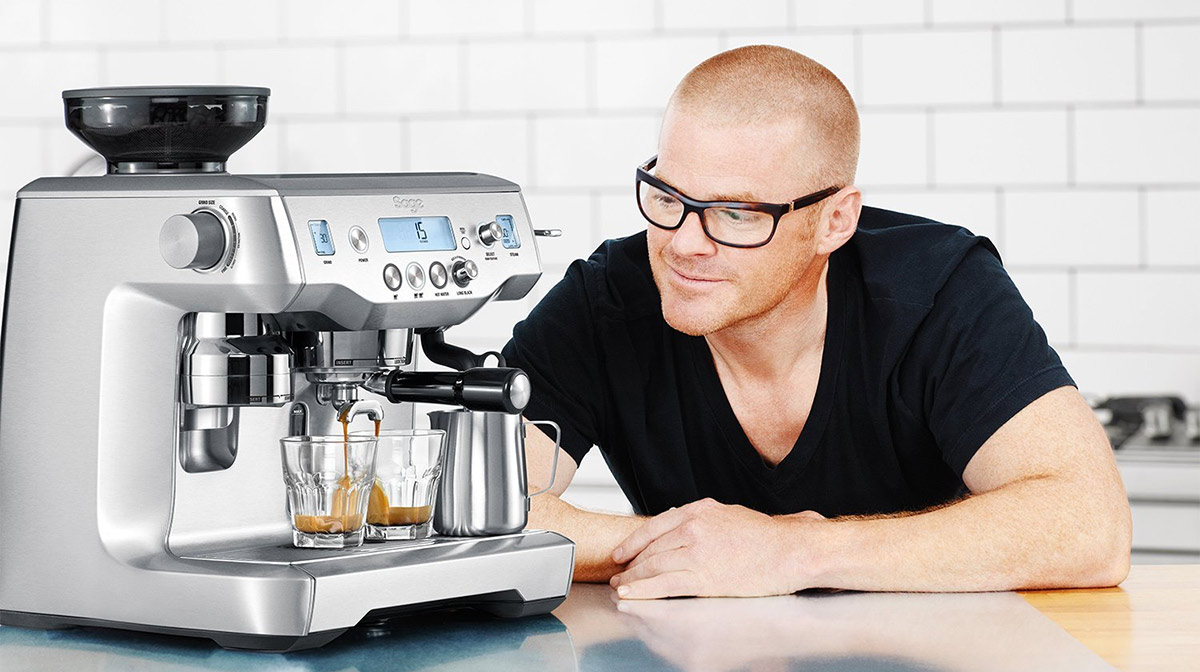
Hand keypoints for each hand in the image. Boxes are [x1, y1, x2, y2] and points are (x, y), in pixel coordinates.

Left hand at [609, 498, 818, 598]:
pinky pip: (664, 584)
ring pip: (653, 566)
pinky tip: (632, 594)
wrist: (789, 551)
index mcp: (699, 511)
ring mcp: (697, 553)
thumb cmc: (766, 537)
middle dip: (630, 563)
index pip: (654, 526)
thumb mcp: (729, 515)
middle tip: (618, 574)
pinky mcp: (704, 577)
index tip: (621, 552)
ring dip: (633, 579)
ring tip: (621, 587)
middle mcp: (693, 528)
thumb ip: (702, 521)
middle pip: (651, 548)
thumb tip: (681, 529)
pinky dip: (643, 590)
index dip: (633, 542)